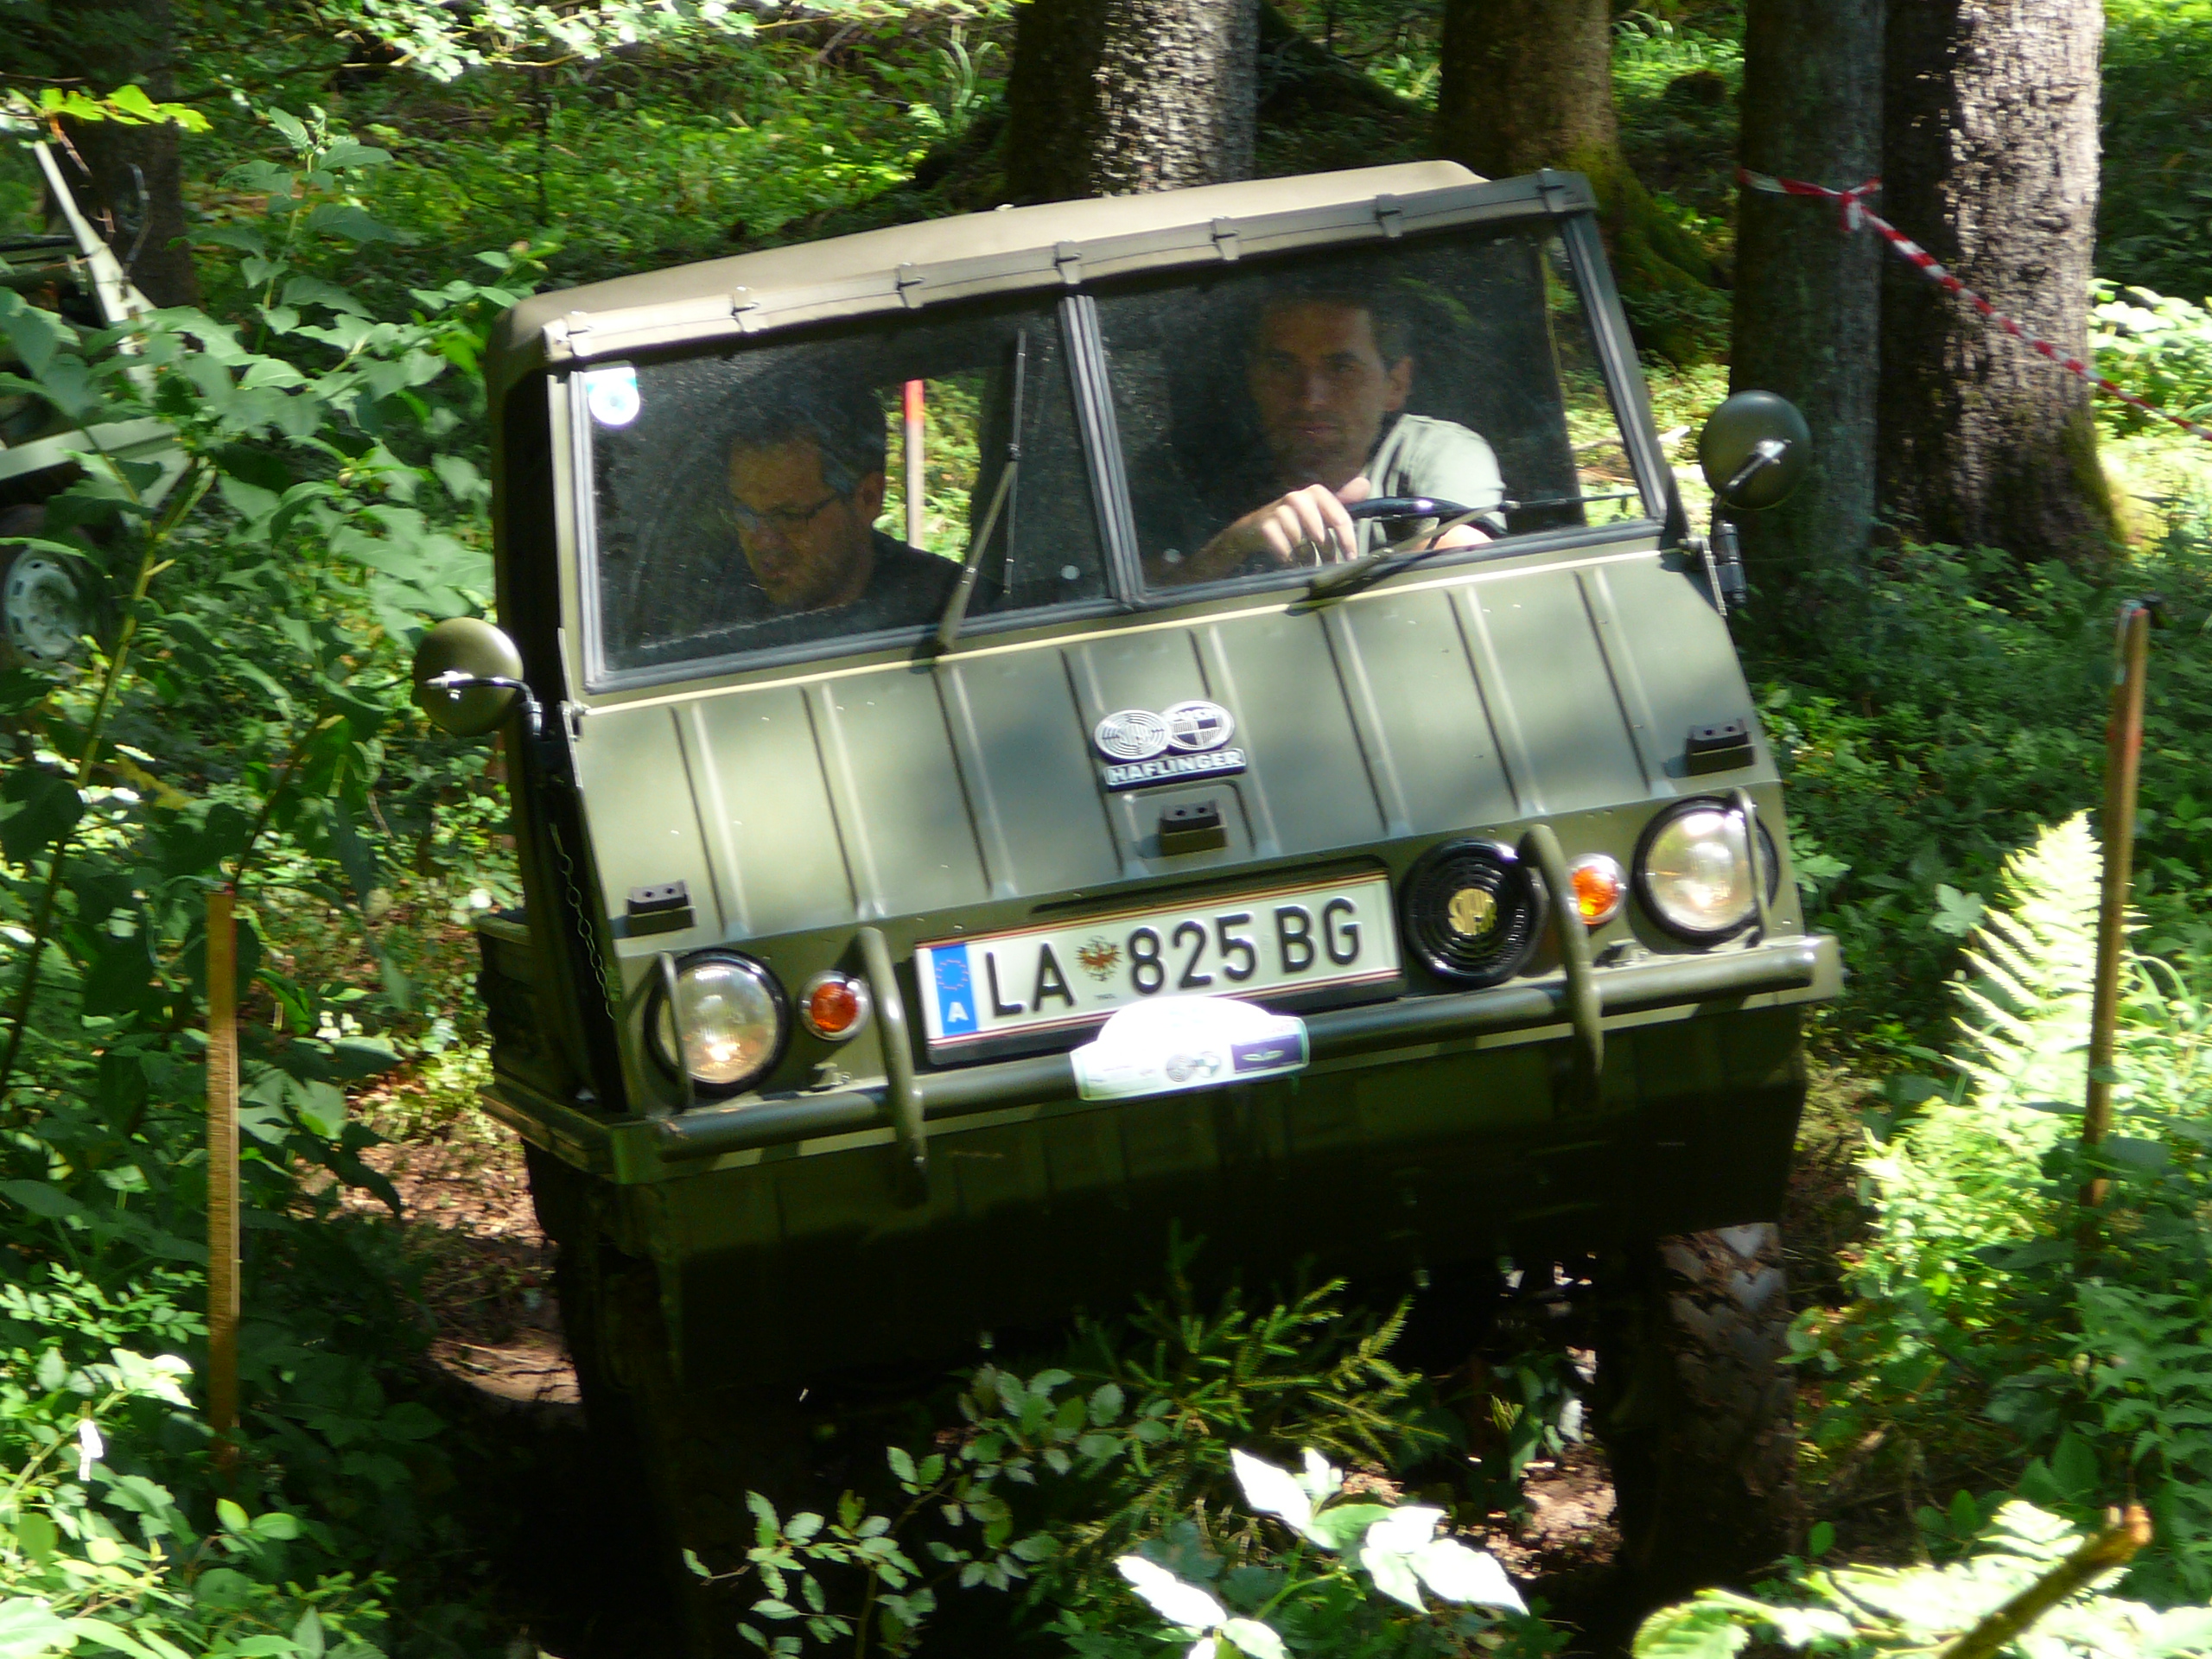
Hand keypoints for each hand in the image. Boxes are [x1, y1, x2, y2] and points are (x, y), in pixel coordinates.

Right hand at [1180, 476, 1371, 581]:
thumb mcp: (1319, 509)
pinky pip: (1285, 550)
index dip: (1348, 541)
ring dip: (1307, 558)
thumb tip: (1365, 483)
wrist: (1256, 527)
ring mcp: (1280, 510)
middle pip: (1321, 535)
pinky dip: (1290, 560)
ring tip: (1307, 562)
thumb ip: (1342, 500)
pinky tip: (1290, 561)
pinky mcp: (1266, 526)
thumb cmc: (1295, 520)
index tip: (1352, 558)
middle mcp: (1298, 497)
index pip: (1339, 518)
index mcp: (1316, 492)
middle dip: (1326, 553)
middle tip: (1327, 564)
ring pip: (1303, 544)